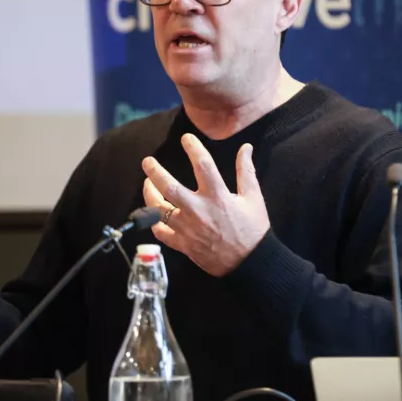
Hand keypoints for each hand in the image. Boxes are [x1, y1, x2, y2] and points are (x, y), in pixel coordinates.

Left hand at [141, 134, 269, 276]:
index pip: (202, 165)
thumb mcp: (253, 198)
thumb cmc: (253, 230)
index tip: (186, 138)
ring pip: (159, 210)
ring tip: (147, 184)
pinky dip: (155, 224)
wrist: (250, 263)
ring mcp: (188, 228)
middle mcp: (198, 210)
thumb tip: (246, 148)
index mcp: (217, 196)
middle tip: (147, 161)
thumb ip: (246, 171)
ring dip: (149, 195)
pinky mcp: (183, 244)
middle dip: (154, 172)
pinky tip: (153, 214)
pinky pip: (161, 233)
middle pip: (169, 187)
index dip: (193, 148)